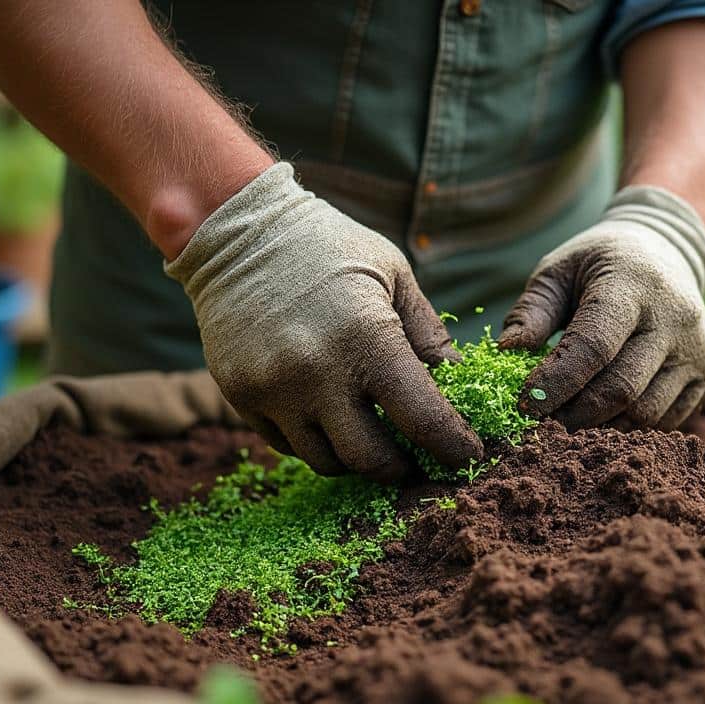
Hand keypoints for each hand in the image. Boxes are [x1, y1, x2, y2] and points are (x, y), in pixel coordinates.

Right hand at [166, 162, 482, 480]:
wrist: (238, 234)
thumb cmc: (329, 248)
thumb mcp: (393, 274)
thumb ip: (428, 334)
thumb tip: (458, 383)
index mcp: (368, 337)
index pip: (423, 419)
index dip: (452, 446)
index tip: (467, 455)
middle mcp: (317, 372)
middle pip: (370, 459)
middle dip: (399, 467)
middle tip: (412, 459)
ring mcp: (273, 389)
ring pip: (325, 460)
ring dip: (354, 457)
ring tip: (366, 433)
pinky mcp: (240, 396)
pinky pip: (286, 444)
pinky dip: (313, 439)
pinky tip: (323, 412)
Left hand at [499, 186, 704, 430]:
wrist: (666, 250)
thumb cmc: (599, 263)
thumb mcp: (559, 270)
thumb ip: (533, 310)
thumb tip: (507, 351)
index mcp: (633, 286)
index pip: (594, 347)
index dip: (556, 382)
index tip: (523, 404)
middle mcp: (675, 318)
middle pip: (620, 388)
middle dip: (573, 415)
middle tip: (540, 423)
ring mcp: (697, 347)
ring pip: (645, 412)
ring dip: (601, 426)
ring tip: (568, 420)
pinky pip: (665, 419)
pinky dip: (628, 426)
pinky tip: (601, 414)